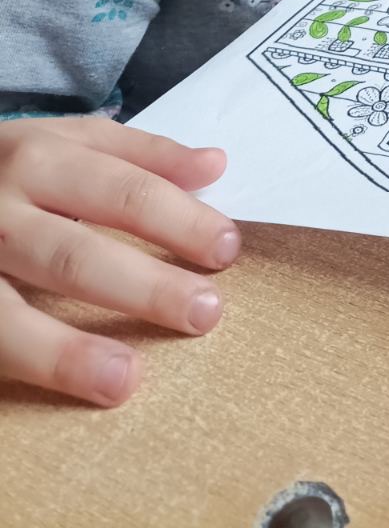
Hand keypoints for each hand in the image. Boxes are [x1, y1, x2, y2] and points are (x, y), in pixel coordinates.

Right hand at [0, 117, 238, 405]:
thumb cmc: (3, 168)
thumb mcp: (61, 140)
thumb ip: (137, 152)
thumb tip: (214, 164)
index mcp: (37, 157)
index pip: (124, 191)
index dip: (179, 221)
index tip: (227, 248)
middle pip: (76, 254)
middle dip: (144, 286)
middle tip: (205, 313)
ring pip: (12, 312)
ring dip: (70, 349)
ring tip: (127, 378)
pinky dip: (28, 361)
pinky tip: (65, 387)